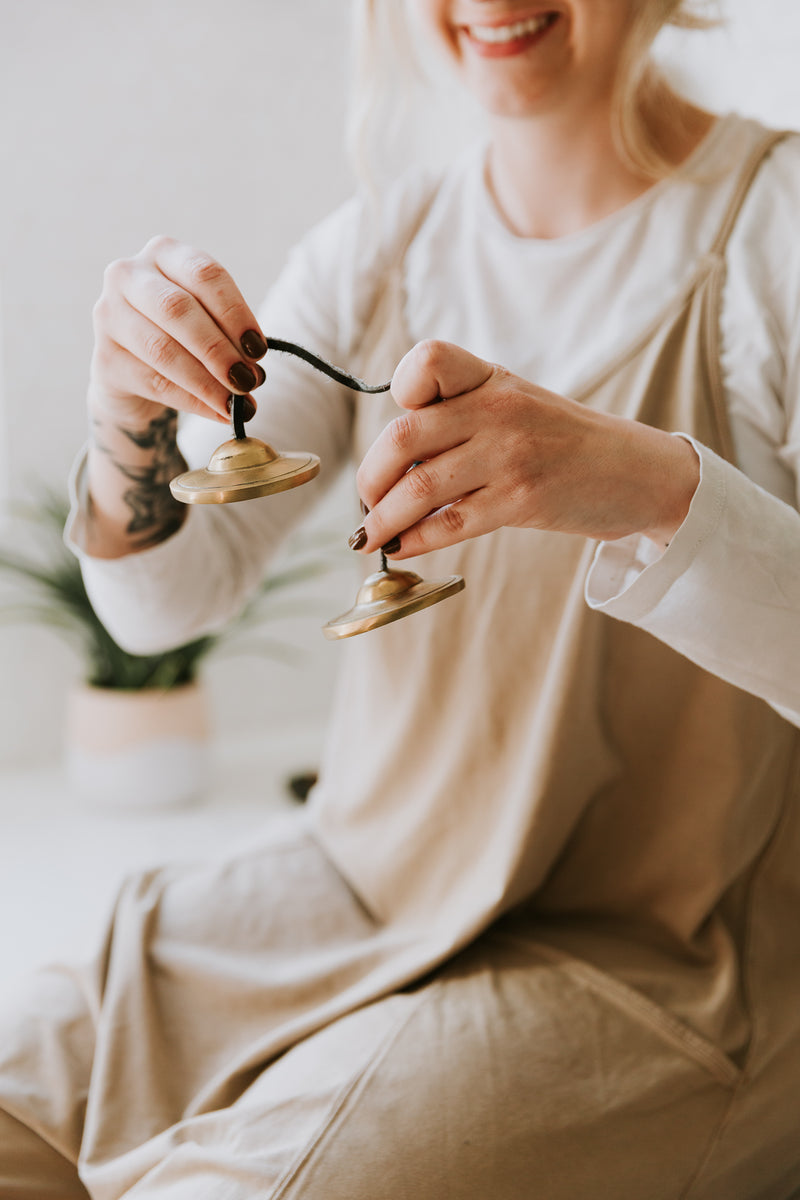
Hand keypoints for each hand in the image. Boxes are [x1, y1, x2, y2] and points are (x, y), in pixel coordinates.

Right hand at [88, 235, 267, 427]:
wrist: (136, 369)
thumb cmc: (183, 336)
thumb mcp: (208, 321)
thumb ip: (230, 337)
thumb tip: (253, 372)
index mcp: (163, 253)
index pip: (204, 274)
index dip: (235, 313)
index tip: (259, 349)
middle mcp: (128, 275)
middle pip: (177, 309)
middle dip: (218, 349)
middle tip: (247, 380)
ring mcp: (108, 315)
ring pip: (162, 349)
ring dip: (206, 381)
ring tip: (236, 403)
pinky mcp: (105, 360)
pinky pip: (154, 383)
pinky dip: (193, 401)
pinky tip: (218, 412)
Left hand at [354, 340, 700, 555]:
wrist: (636, 472)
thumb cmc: (565, 442)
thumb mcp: (516, 404)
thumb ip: (459, 417)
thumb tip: (389, 465)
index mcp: (491, 379)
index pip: (426, 362)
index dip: (400, 391)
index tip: (400, 421)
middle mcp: (498, 410)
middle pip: (403, 436)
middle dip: (371, 476)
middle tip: (368, 500)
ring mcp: (509, 456)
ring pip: (418, 488)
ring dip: (382, 519)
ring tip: (372, 536)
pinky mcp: (520, 501)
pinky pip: (449, 523)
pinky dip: (414, 540)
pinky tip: (402, 548)